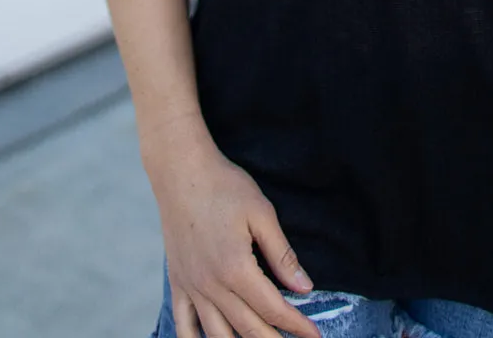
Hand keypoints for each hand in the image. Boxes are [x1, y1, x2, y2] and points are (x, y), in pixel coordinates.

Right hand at [147, 130, 324, 337]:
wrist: (181, 172)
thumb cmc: (224, 187)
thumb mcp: (261, 213)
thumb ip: (282, 254)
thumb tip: (304, 287)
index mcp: (236, 269)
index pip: (273, 309)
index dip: (297, 326)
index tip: (315, 336)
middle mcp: (211, 286)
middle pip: (248, 329)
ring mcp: (191, 287)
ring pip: (217, 335)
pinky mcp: (177, 282)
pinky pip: (183, 325)